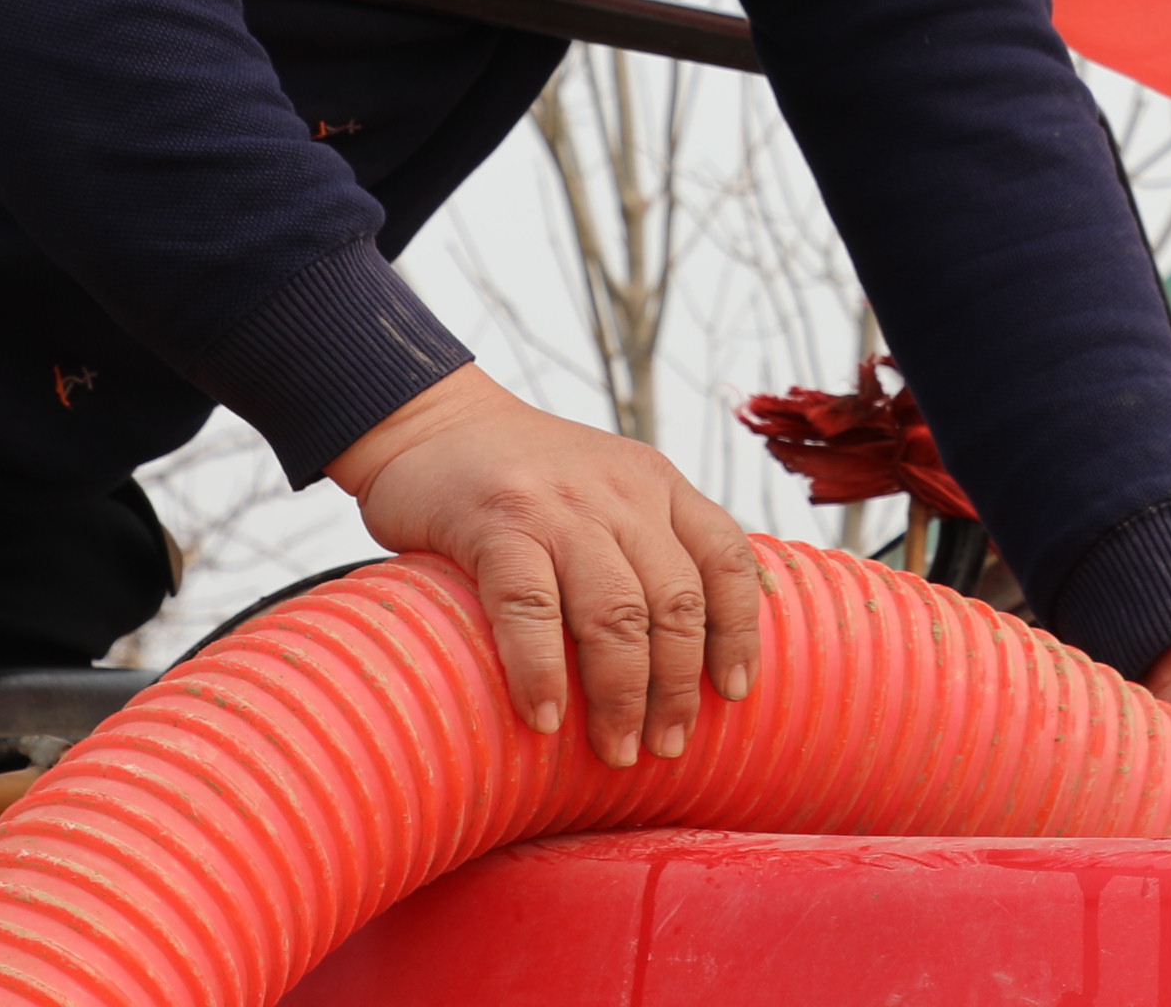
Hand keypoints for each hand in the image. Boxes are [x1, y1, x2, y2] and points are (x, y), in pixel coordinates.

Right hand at [329, 365, 763, 765]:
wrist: (431, 420)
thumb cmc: (527, 479)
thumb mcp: (608, 486)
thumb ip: (649, 542)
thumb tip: (695, 647)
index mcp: (657, 484)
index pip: (725, 557)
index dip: (739, 630)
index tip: (736, 692)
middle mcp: (620, 491)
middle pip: (676, 600)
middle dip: (679, 685)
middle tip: (667, 745)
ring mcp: (559, 506)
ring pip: (616, 613)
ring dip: (623, 694)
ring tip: (618, 749)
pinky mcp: (496, 523)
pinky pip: (530, 608)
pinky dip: (541, 671)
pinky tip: (544, 718)